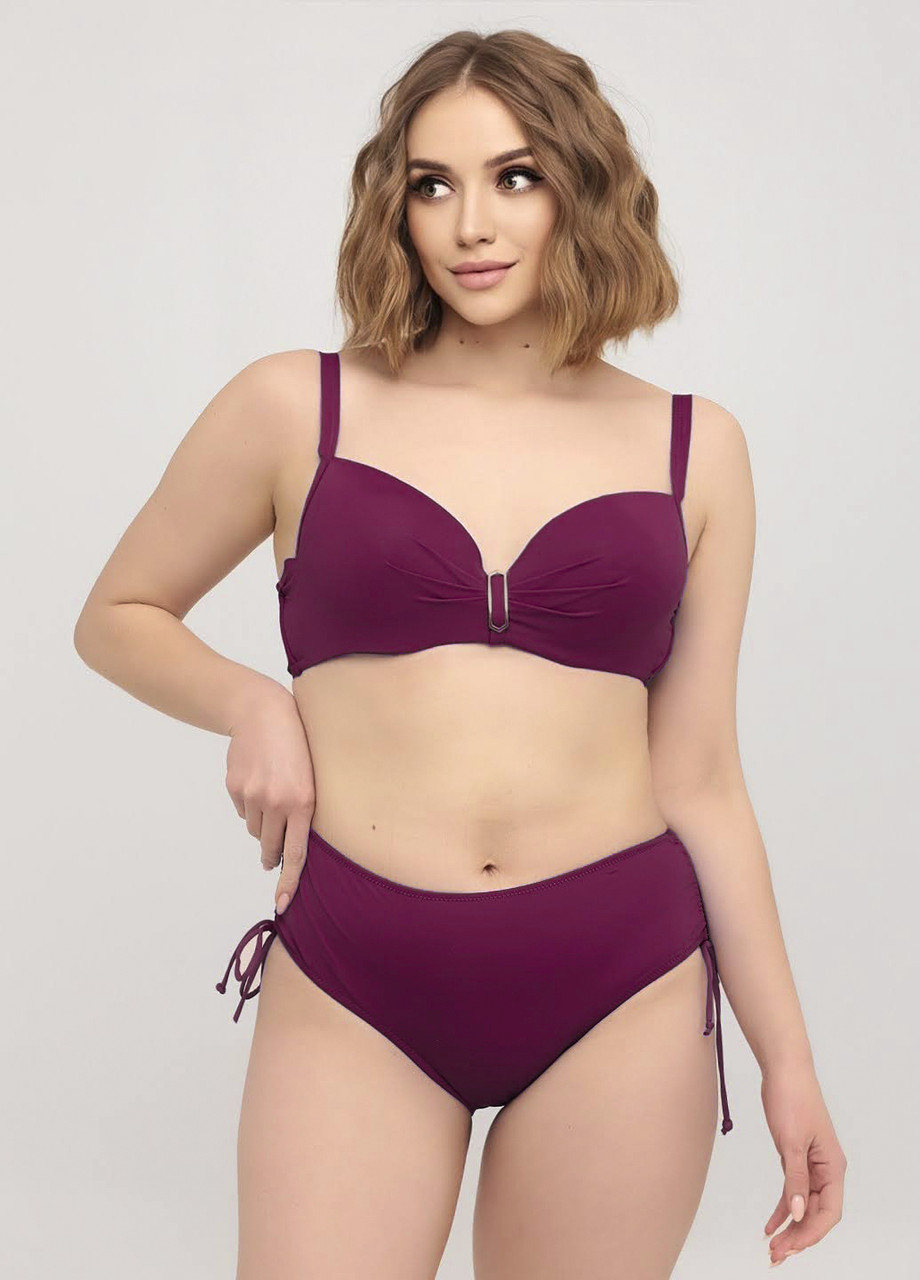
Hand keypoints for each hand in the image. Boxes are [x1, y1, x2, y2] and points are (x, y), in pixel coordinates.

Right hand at [225, 684, 315, 914]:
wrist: (262, 712)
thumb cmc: (296, 746)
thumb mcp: (311, 778)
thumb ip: (303, 811)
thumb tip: (288, 847)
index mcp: (304, 802)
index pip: (297, 852)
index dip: (289, 881)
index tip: (282, 904)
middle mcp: (278, 802)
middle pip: (270, 846)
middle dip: (271, 854)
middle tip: (271, 856)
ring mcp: (253, 795)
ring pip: (254, 830)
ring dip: (261, 824)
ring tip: (270, 797)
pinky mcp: (235, 787)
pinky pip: (242, 811)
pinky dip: (249, 805)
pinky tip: (257, 783)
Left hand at [761, 1063, 846, 1265]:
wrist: (783, 1070)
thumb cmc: (792, 1099)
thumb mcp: (791, 1142)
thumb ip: (795, 1179)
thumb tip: (797, 1213)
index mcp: (833, 1167)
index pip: (829, 1212)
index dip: (811, 1232)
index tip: (792, 1246)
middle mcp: (826, 1169)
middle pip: (816, 1213)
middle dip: (799, 1236)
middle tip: (777, 1255)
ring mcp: (811, 1165)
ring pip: (803, 1205)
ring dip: (790, 1227)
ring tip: (773, 1248)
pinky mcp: (796, 1158)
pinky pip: (792, 1191)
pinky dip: (783, 1209)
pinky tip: (771, 1225)